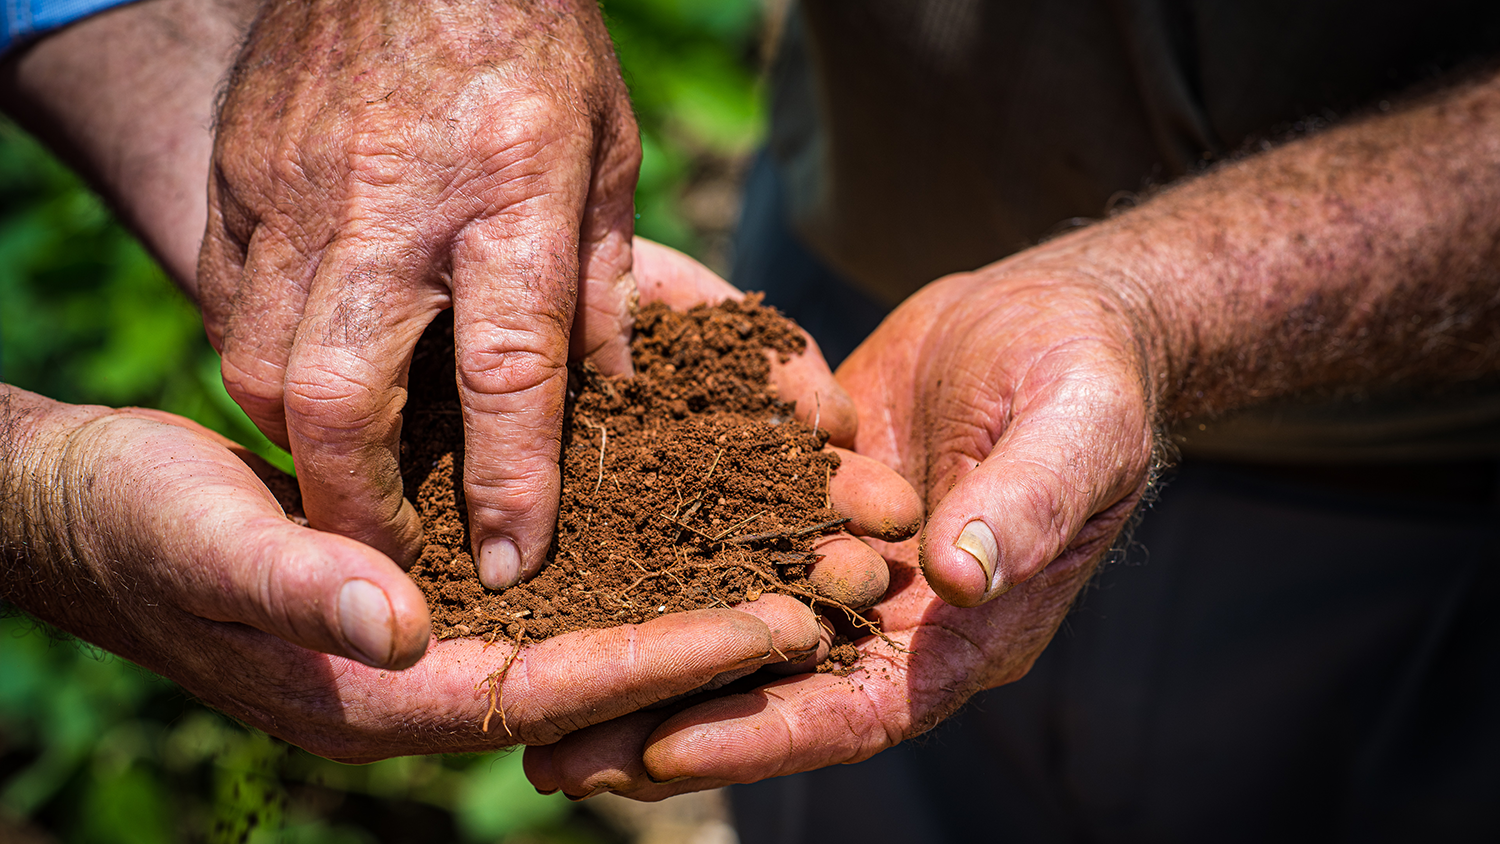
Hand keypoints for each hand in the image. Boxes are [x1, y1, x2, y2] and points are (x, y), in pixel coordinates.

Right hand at [0, 389, 837, 759]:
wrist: (93, 500)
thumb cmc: (132, 522)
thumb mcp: (199, 543)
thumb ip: (296, 586)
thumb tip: (402, 628)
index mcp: (384, 692)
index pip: (558, 685)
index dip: (669, 657)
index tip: (776, 625)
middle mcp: (433, 673)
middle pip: (605, 667)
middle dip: (721, 638)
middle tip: (837, 598)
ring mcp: (442, 631)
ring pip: (599, 621)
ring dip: (701, 592)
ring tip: (806, 556)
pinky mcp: (444, 577)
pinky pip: (564, 575)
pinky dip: (639, 550)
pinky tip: (705, 511)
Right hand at [199, 0, 640, 587]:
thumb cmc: (532, 39)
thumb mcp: (605, 151)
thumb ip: (603, 281)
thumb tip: (608, 398)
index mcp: (509, 192)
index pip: (506, 373)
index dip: (511, 485)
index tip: (513, 562)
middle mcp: (390, 201)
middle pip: (339, 395)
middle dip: (357, 503)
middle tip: (389, 554)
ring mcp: (296, 186)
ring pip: (261, 362)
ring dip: (303, 440)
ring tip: (351, 467)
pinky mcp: (241, 173)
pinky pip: (229, 302)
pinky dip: (266, 360)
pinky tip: (310, 370)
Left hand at [523, 238, 1157, 796]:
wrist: (1054, 323)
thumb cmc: (1088, 376)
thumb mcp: (1077, 429)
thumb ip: (1028, 502)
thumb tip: (960, 576)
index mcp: (961, 635)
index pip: (852, 709)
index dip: (760, 733)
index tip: (659, 746)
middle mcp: (889, 625)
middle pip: (767, 698)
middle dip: (662, 730)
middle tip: (548, 755)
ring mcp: (837, 572)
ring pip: (726, 636)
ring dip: (637, 666)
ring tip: (525, 688)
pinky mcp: (798, 513)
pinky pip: (719, 552)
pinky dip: (649, 574)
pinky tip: (566, 573)